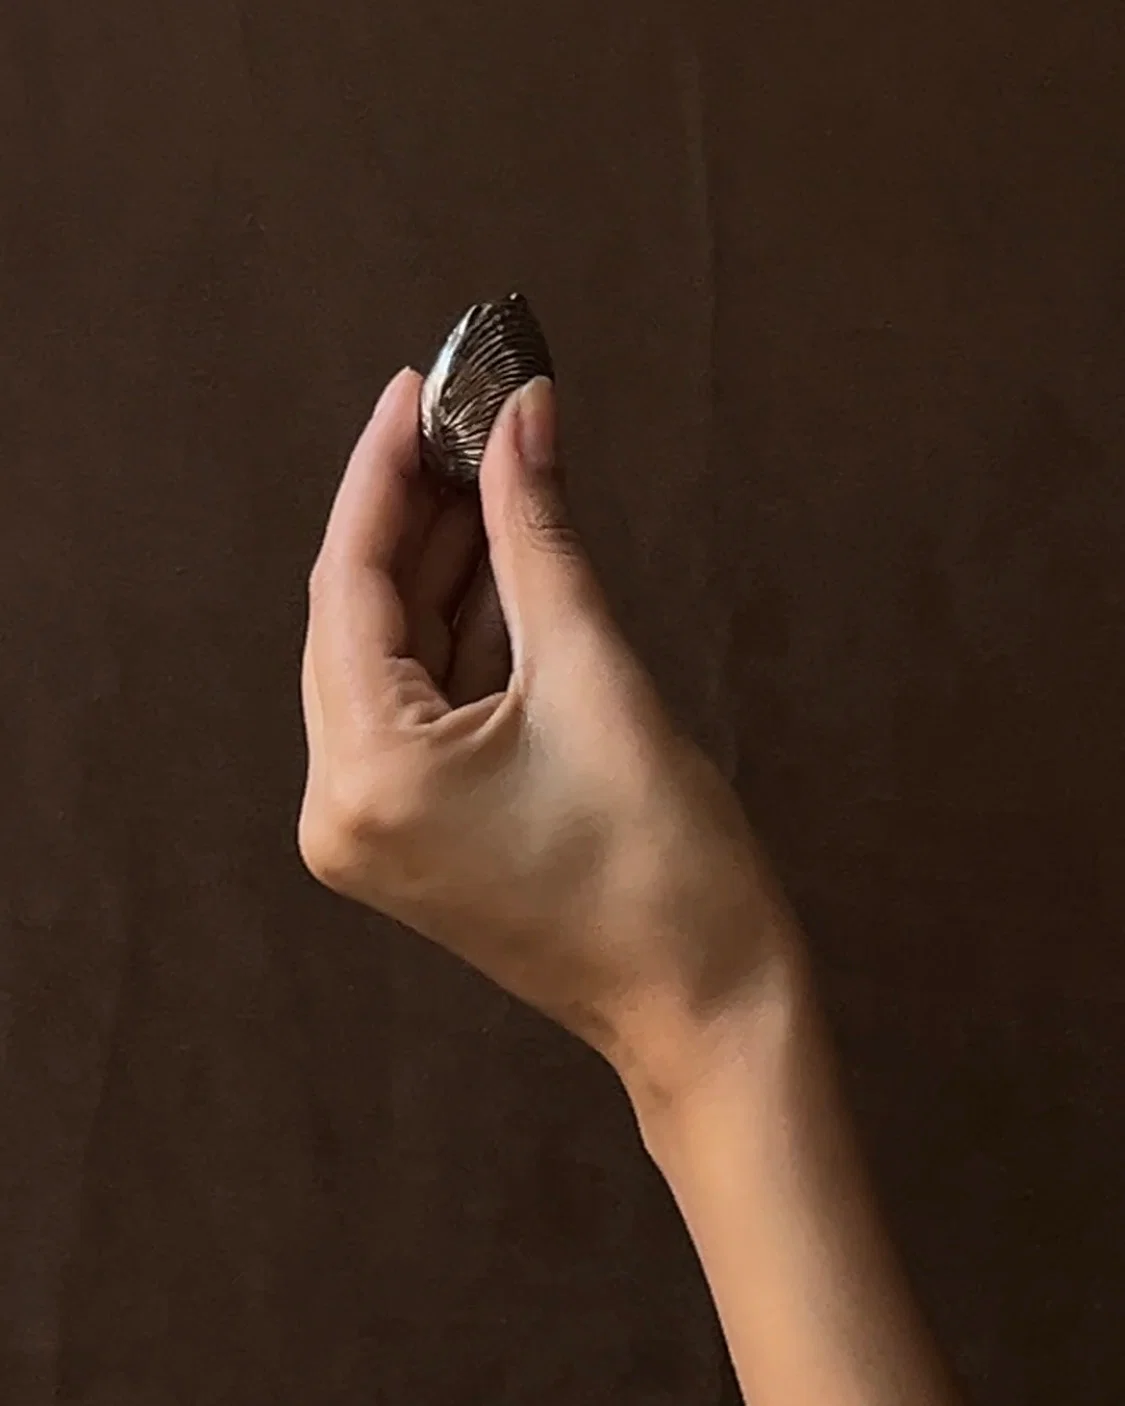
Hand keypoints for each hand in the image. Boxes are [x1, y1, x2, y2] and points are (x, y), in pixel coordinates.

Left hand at [298, 369, 788, 1082]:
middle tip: (465, 418)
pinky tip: (495, 562)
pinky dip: (456, 637)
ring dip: (438, 569)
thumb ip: (538, 536)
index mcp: (368, 775)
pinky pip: (418, 707)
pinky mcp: (412, 833)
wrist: (709, 1008)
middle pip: (359, 618)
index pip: (351, 584)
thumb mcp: (598, 677)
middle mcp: (341, 806)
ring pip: (388, 659)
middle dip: (415, 513)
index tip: (418, 387)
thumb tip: (522, 419)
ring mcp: (370, 827)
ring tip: (485, 472)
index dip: (387, 473)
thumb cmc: (667, 866)